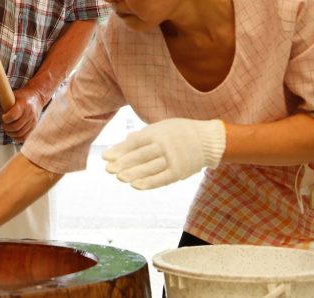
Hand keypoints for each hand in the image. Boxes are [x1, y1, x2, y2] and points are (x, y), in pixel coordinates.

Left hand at [1, 87, 44, 141]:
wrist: (37, 97)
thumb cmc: (21, 96)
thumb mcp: (13, 95)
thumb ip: (5, 104)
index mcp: (23, 104)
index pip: (13, 115)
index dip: (5, 119)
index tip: (3, 117)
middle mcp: (29, 113)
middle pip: (16, 127)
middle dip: (6, 127)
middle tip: (3, 124)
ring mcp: (33, 121)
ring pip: (19, 133)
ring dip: (10, 133)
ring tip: (7, 129)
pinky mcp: (34, 126)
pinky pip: (24, 137)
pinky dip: (17, 138)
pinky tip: (13, 133)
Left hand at [102, 118, 225, 189]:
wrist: (208, 140)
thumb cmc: (179, 132)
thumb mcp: (162, 127)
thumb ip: (144, 135)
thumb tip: (124, 142)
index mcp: (158, 132)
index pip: (135, 142)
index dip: (119, 150)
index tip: (105, 157)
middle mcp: (165, 144)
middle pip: (141, 155)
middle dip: (123, 163)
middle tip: (108, 170)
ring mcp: (173, 158)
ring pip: (150, 168)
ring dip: (133, 174)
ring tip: (119, 178)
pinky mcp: (179, 172)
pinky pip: (162, 178)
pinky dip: (148, 183)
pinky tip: (135, 186)